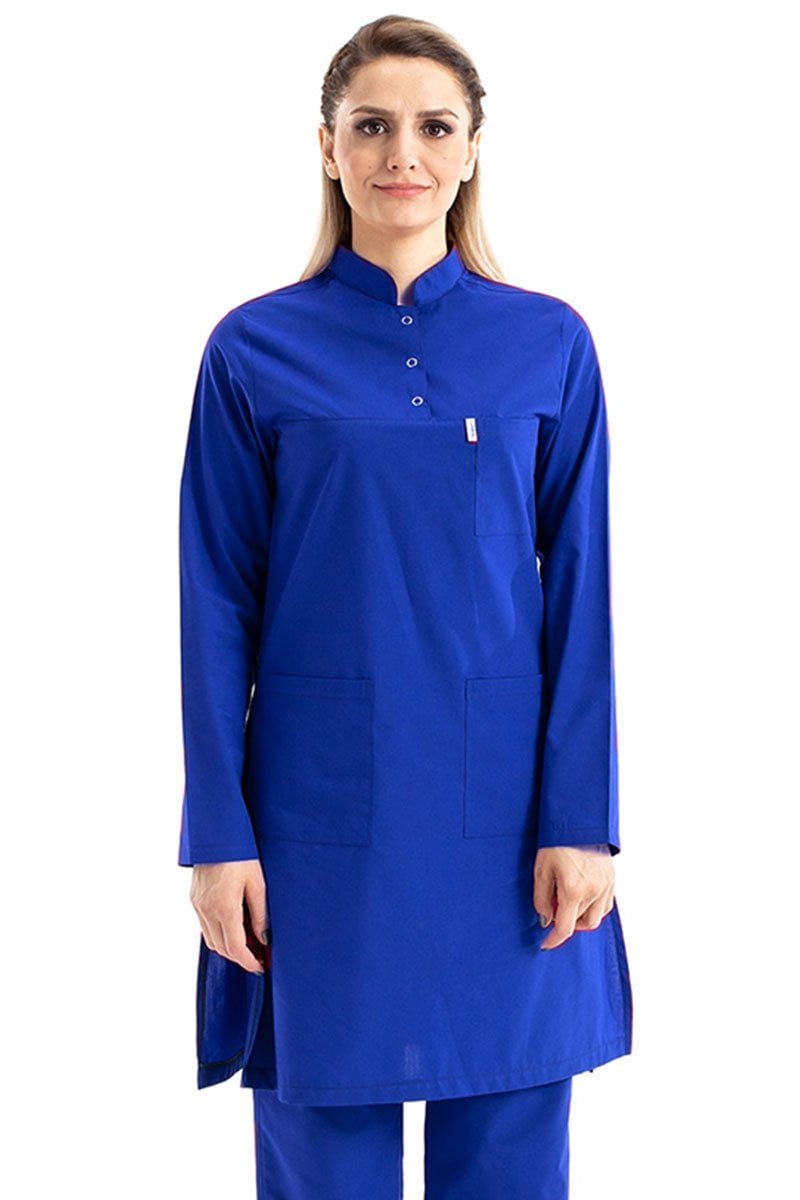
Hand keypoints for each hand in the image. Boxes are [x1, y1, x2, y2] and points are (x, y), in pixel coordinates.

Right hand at [190, 859, 269, 973]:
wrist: (216, 832)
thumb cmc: (241, 854)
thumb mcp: (258, 883)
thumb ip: (260, 914)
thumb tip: (263, 939)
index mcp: (224, 908)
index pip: (235, 949)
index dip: (249, 962)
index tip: (261, 967)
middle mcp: (206, 910)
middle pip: (221, 948)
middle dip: (240, 957)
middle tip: (258, 958)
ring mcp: (197, 905)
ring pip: (210, 940)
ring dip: (228, 947)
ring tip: (248, 944)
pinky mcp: (194, 899)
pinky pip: (204, 926)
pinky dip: (218, 934)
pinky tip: (233, 928)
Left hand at [533, 846, 614, 949]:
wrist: (579, 820)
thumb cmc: (556, 842)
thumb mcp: (541, 869)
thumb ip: (542, 898)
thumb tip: (545, 919)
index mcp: (573, 890)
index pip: (565, 928)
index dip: (553, 940)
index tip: (545, 944)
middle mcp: (593, 892)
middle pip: (582, 925)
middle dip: (568, 925)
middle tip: (555, 913)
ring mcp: (605, 886)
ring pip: (596, 918)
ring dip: (581, 919)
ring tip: (568, 905)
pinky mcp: (611, 880)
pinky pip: (605, 906)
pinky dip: (594, 909)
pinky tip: (582, 899)